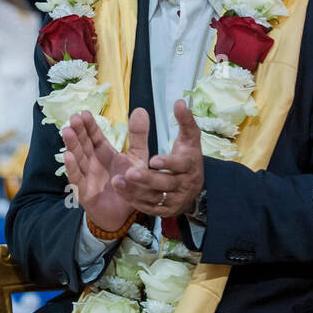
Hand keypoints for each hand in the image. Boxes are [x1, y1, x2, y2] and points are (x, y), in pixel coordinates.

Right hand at [61, 110, 140, 232]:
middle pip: (84, 144)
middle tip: (74, 118)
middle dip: (79, 131)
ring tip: (67, 131)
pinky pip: (77, 178)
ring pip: (78, 158)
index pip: (95, 136)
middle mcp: (93, 163)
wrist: (126, 214)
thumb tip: (140, 110)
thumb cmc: (129, 184)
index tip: (84, 113)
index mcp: (104, 153)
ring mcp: (87, 176)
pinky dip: (72, 167)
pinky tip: (67, 156)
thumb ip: (139, 135)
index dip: (90, 126)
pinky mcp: (84, 192)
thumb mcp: (138, 157)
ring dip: (72, 145)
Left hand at [112, 100, 204, 217]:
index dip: (168, 162)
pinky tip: (120, 191)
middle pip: (166, 183)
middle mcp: (185, 185)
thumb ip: (184, 120)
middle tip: (130, 172)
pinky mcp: (165, 210)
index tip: (153, 159)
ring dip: (136, 191)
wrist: (195, 185)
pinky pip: (149, 207)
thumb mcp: (189, 138)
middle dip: (148, 179)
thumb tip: (180, 101)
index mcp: (190, 165)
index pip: (181, 165)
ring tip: (117, 181)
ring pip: (155, 197)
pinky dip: (135, 200)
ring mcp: (175, 200)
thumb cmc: (187, 156)